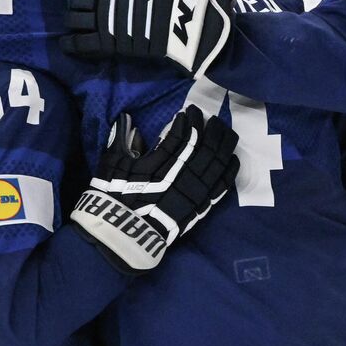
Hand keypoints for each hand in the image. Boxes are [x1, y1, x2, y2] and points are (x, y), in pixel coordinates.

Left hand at [63, 0, 235, 76]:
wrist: (194, 20)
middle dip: (75, 4)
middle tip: (79, 11)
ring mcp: (107, 19)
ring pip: (75, 19)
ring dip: (72, 21)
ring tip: (75, 26)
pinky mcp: (111, 44)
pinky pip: (81, 43)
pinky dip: (71, 44)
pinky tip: (67, 44)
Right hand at [70, 106, 239, 272]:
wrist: (124, 235)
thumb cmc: (115, 197)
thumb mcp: (111, 165)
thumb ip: (120, 140)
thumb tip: (126, 118)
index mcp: (158, 163)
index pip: (181, 136)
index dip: (187, 121)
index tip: (189, 111)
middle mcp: (180, 176)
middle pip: (204, 147)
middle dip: (210, 129)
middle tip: (212, 118)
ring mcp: (192, 193)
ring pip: (216, 164)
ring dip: (223, 145)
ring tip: (226, 131)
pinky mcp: (200, 207)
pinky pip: (221, 187)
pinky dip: (229, 171)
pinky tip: (233, 158)